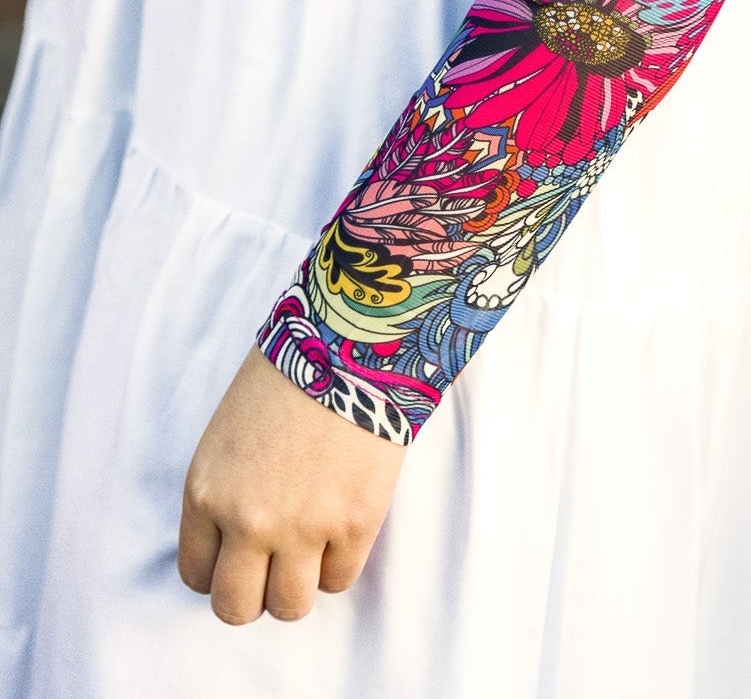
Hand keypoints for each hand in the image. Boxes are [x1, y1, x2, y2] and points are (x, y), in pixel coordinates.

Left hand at [178, 345, 404, 624]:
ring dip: (298, 584)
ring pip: (289, 606)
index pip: (197, 576)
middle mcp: (247, 521)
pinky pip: (339, 580)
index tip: (240, 554)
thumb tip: (237, 542)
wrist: (350, 340)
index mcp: (206, 493)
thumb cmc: (289, 372)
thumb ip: (225, 493)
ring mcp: (303, 528)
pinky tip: (343, 524)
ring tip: (311, 549)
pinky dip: (340, 562)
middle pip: (236, 608)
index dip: (221, 569)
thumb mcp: (228, 434)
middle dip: (253, 594)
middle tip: (273, 566)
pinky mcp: (355, 524)